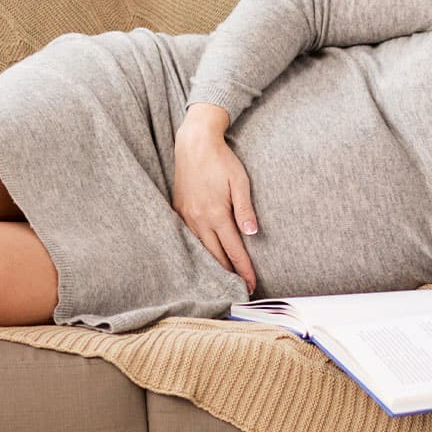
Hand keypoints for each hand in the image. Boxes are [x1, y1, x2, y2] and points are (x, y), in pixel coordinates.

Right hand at [173, 107, 258, 292]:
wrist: (194, 143)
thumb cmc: (221, 160)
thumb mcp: (239, 182)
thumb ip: (245, 209)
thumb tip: (252, 233)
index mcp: (216, 213)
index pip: (233, 250)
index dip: (243, 270)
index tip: (251, 284)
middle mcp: (199, 219)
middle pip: (215, 256)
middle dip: (229, 274)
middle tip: (241, 288)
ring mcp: (186, 216)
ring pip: (201, 249)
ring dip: (214, 264)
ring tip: (226, 277)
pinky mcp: (178, 210)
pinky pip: (189, 238)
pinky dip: (199, 250)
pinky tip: (207, 256)